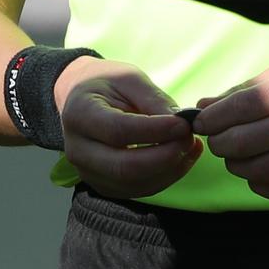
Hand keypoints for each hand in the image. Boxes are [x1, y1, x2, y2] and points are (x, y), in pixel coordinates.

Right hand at [59, 62, 200, 197]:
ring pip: (135, 183)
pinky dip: (167, 176)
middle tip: (189, 138)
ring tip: (191, 145)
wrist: (82, 100)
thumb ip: (154, 100)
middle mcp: (78, 150)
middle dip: (165, 156)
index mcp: (80, 115)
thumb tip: (182, 124)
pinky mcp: (105, 186)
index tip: (183, 124)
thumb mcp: (129, 78)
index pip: (118, 131)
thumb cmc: (107, 84)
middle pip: (124, 167)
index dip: (155, 131)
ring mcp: (89, 173)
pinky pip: (140, 189)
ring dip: (171, 169)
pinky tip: (182, 156)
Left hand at [191, 60, 268, 201]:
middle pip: (242, 142)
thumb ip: (244, 91)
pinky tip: (257, 172)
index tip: (202, 121)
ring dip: (235, 164)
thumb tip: (204, 106)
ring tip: (236, 154)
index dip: (211, 118)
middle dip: (219, 142)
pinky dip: (258, 184)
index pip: (238, 109)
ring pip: (256, 170)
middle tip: (217, 138)